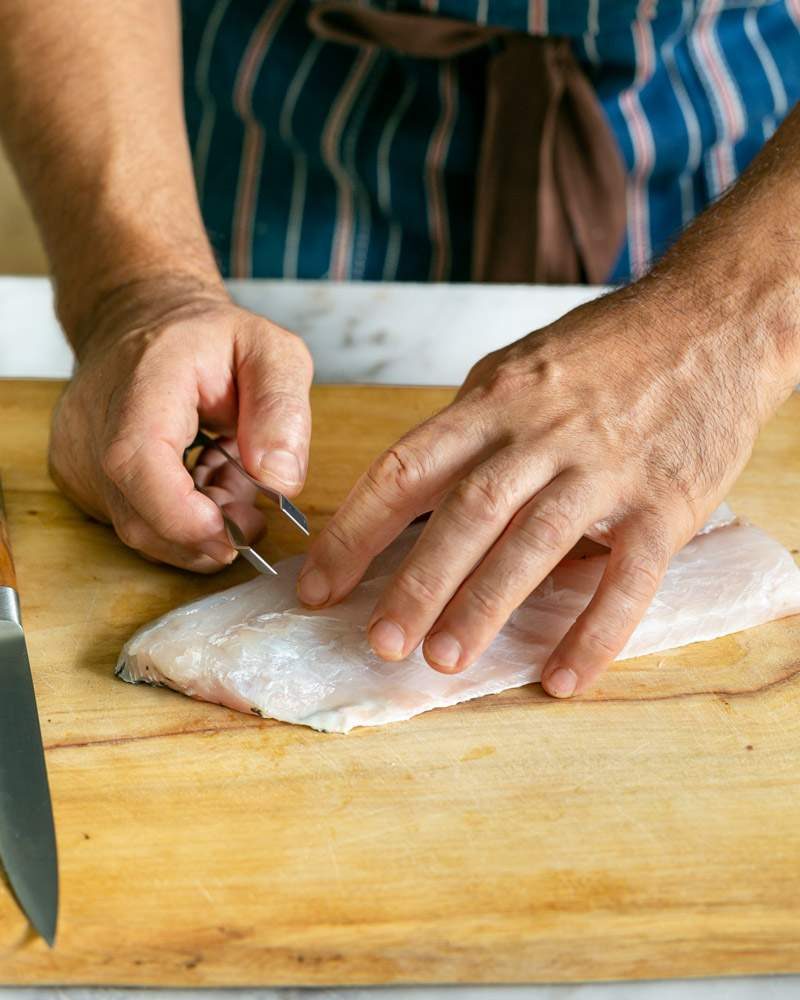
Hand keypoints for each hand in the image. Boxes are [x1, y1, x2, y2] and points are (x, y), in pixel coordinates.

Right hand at [49, 279, 312, 571]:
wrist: (144, 321)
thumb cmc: (209, 338)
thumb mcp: (272, 352)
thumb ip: (283, 410)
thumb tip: (279, 479)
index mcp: (143, 383)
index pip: (137, 462)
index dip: (182, 515)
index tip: (233, 532)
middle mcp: (94, 425)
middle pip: (139, 516)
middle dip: (208, 532)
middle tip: (250, 508)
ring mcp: (78, 457)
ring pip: (139, 529)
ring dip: (196, 527)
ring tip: (226, 480)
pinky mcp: (80, 480)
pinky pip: (133, 522)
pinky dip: (177, 520)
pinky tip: (199, 483)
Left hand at [298, 274, 792, 695]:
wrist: (711, 320)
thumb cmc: (608, 347)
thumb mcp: (520, 365)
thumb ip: (471, 425)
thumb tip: (417, 487)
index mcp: (495, 399)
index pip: (407, 468)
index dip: (356, 530)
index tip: (320, 584)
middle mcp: (542, 433)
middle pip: (465, 512)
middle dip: (417, 583)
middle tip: (381, 642)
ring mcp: (605, 468)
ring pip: (534, 543)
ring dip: (485, 607)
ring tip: (444, 662)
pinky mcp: (665, 502)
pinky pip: (628, 577)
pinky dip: (595, 632)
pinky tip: (563, 675)